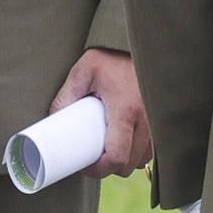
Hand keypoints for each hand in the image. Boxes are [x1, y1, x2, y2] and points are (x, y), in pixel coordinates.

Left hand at [51, 48, 153, 179]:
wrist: (141, 41)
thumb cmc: (111, 56)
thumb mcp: (82, 73)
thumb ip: (65, 97)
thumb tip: (50, 123)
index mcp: (126, 111)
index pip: (117, 157)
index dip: (99, 170)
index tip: (86, 167)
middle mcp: (146, 118)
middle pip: (130, 163)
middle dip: (111, 168)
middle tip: (94, 159)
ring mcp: (157, 118)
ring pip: (144, 157)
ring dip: (127, 160)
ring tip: (110, 150)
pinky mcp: (162, 116)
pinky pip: (154, 146)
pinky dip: (140, 151)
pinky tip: (129, 144)